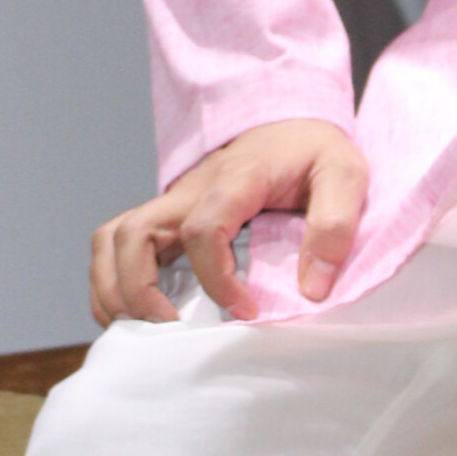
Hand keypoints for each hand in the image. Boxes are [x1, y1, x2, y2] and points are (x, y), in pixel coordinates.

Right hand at [88, 117, 370, 325]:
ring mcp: (172, 204)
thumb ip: (335, 227)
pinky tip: (140, 316)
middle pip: (132, 233)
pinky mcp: (166, 219)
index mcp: (236, 179)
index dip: (217, 279)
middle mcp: (190, 190)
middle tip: (174, 330)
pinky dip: (113, 283)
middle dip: (139, 290)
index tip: (246, 310)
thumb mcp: (345, 176)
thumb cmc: (314, 153)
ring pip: (112, 239)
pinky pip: (117, 246)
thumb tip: (311, 289)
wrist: (290, 125)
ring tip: (145, 330)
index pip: (203, 228)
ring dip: (114, 288)